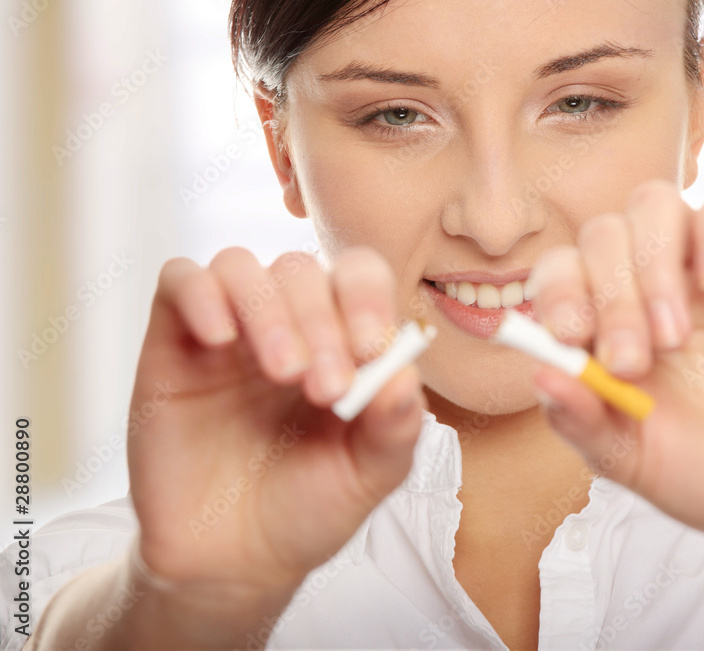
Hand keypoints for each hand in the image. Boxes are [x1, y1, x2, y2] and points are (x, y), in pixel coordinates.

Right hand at [127, 246, 425, 592]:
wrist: (234, 560)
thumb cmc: (307, 508)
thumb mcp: (370, 475)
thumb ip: (396, 427)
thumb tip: (406, 377)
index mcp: (342, 340)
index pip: (358, 277)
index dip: (367, 299)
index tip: (371, 350)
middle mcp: (286, 325)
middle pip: (301, 271)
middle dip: (321, 322)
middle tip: (326, 388)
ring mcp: (229, 332)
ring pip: (240, 266)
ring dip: (268, 308)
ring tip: (282, 373)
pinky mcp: (173, 345)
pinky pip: (178, 282)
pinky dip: (200, 295)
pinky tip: (220, 340)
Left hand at [529, 176, 703, 571]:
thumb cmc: (701, 472)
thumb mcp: (626, 459)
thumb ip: (579, 421)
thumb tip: (541, 374)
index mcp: (604, 326)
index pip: (560, 271)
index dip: (556, 291)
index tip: (570, 336)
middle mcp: (647, 288)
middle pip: (603, 235)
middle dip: (609, 295)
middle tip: (632, 361)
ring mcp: (703, 270)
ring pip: (655, 204)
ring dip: (652, 264)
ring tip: (674, 336)